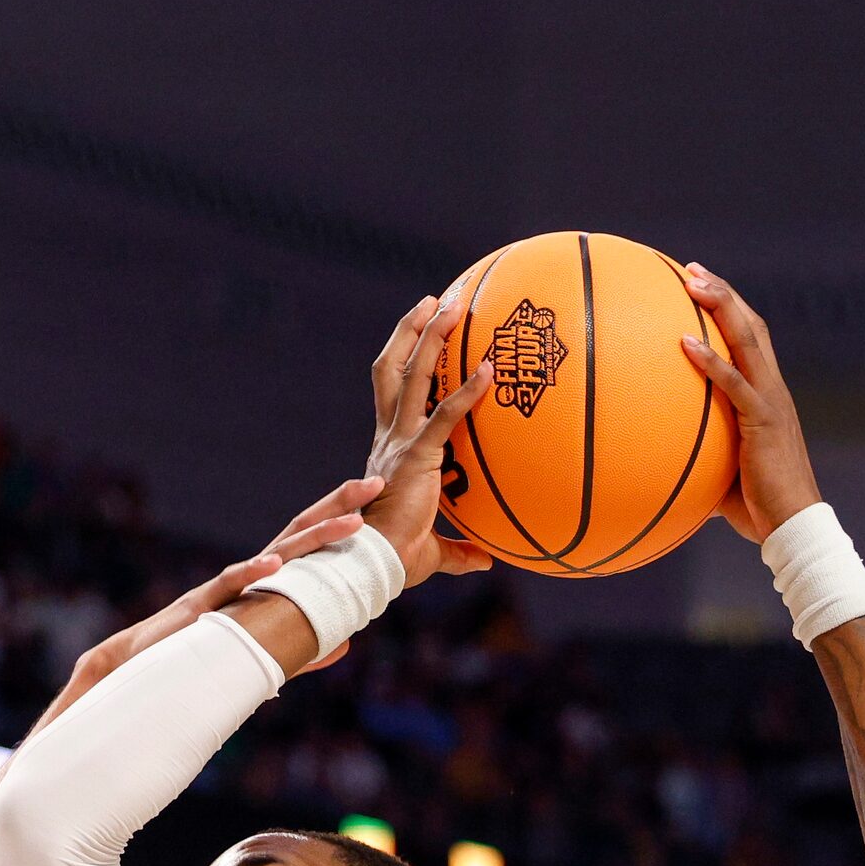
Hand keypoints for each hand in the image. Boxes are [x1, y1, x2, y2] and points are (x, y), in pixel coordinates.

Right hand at [26, 477, 384, 738]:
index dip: (338, 521)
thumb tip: (347, 644)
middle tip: (375, 483)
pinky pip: (230, 586)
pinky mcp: (201, 609)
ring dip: (315, 536)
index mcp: (263, 584)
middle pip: (298, 534)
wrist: (135, 671)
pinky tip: (277, 563)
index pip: (308, 544)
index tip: (375, 501)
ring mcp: (226, 590)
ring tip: (351, 520)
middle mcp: (248, 577)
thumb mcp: (261, 653)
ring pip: (276, 554)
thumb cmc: (196, 659)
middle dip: (336, 507)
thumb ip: (302, 648)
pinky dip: (253, 573)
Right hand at [364, 295, 497, 587]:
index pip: (393, 392)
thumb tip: (487, 559)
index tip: (422, 334)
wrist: (374, 564)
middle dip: (411, 331)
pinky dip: (468, 390)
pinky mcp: (417, 455)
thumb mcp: (434, 551)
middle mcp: (389, 437)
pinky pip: (446, 414)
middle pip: (393, 368)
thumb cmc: (397, 559)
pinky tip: (490, 370)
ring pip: (412, 375)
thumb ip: (460, 550)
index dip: (404, 358)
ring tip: (452, 305)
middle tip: (435, 301)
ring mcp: (400, 442)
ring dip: (432, 337)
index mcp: (389, 449)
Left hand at [679, 264, 821, 543]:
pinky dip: (710, 360)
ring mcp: (770, 402)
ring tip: (691, 281)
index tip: (701, 288)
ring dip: (720, 305)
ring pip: (748, 339)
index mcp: (767, 397)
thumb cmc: (758, 508)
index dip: (731, 311)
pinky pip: (734, 383)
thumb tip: (656, 464)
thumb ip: (695, 457)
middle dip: (723, 293)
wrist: (793, 525)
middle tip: (692, 269)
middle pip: (752, 326)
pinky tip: (683, 342)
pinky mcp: (763, 421)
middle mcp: (773, 390)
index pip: (753, 341)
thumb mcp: (720, 473)